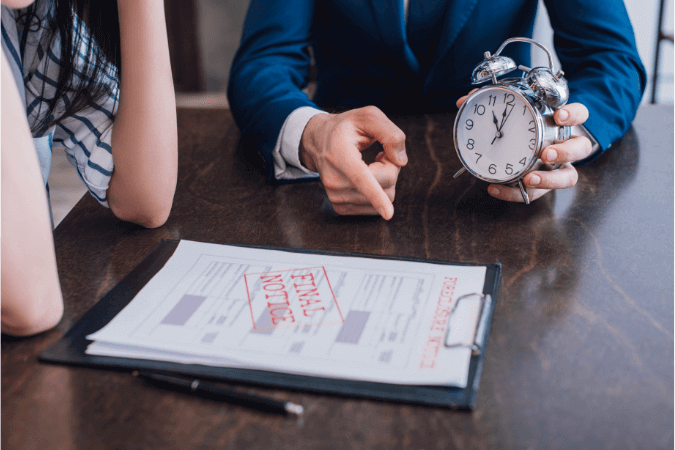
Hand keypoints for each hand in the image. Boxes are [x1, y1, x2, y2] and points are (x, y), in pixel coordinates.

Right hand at [299, 106, 407, 219]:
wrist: (318, 141)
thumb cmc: (346, 127)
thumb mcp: (368, 116)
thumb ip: (390, 134)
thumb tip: (400, 161)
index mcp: (340, 155)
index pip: (361, 178)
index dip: (376, 196)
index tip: (388, 214)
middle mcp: (334, 180)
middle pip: (386, 186)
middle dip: (391, 168)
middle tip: (381, 154)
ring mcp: (336, 197)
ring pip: (383, 198)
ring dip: (385, 181)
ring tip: (371, 165)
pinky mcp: (340, 207)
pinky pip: (375, 208)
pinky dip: (378, 193)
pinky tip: (367, 178)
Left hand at [457, 92, 591, 202]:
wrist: (532, 147)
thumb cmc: (524, 127)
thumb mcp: (513, 113)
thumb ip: (490, 103)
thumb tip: (463, 100)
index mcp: (561, 124)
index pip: (579, 115)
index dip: (573, 115)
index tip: (559, 116)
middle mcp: (566, 146)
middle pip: (580, 149)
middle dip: (565, 152)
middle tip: (547, 154)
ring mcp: (559, 168)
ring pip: (568, 177)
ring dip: (550, 179)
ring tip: (530, 179)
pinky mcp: (544, 185)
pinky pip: (535, 194)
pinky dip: (513, 193)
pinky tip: (495, 188)